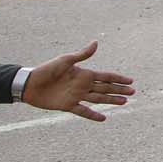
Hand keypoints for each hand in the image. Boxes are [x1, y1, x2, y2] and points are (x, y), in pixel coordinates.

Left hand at [20, 41, 135, 120]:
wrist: (29, 84)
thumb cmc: (47, 70)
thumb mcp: (65, 60)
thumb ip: (82, 55)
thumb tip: (96, 43)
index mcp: (84, 74)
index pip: (105, 76)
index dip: (118, 78)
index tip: (130, 81)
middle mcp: (83, 85)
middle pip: (105, 88)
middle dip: (119, 90)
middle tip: (133, 93)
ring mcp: (77, 96)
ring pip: (99, 99)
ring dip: (111, 100)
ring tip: (124, 102)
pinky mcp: (68, 106)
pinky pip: (83, 111)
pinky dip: (93, 115)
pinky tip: (103, 118)